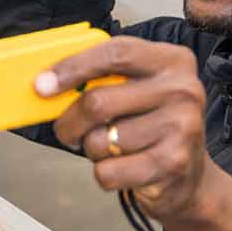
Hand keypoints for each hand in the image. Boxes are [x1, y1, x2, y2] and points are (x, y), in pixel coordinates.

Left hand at [35, 36, 215, 221]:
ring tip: (111, 148)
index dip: (72, 67)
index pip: (115, 54)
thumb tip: (45, 82)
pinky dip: (104, 174)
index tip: (41, 85)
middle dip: (69, 121)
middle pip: (98, 101)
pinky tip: (124, 168)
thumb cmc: (151, 126)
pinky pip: (108, 172)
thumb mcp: (135, 90)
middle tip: (66, 130)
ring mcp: (182, 128)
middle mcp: (183, 90)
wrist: (190, 177)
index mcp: (172, 61)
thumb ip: (101, 78)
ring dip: (92, 150)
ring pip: (99, 140)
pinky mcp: (172, 165)